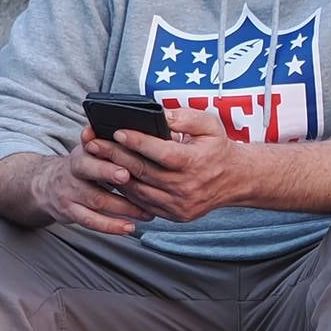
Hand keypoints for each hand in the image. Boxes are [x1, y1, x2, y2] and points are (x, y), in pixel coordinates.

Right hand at [29, 145, 142, 236]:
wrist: (44, 186)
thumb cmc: (81, 166)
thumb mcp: (86, 150)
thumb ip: (99, 140)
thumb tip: (96, 127)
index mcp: (80, 154)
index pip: (90, 150)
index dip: (105, 155)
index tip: (124, 163)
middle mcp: (72, 173)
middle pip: (89, 172)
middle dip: (108, 174)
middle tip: (128, 178)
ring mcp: (70, 194)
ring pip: (95, 200)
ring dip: (123, 207)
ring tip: (147, 213)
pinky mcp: (70, 213)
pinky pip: (90, 221)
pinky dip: (110, 226)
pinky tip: (128, 227)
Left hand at [104, 104, 254, 223]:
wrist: (235, 179)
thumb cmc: (218, 148)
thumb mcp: (209, 125)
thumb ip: (185, 117)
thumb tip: (159, 115)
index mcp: (196, 162)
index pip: (161, 152)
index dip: (138, 142)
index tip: (118, 132)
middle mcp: (187, 187)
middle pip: (144, 171)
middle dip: (116, 156)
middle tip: (95, 143)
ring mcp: (180, 204)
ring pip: (139, 190)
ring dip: (115, 174)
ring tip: (98, 159)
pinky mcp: (174, 215)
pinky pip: (143, 203)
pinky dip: (126, 190)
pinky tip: (114, 176)